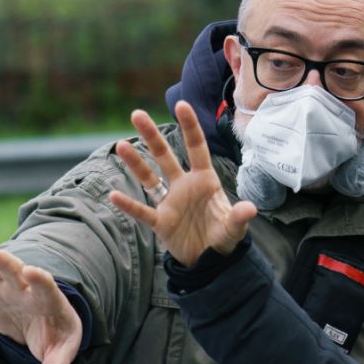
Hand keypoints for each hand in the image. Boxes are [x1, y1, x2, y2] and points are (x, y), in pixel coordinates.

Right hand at [0, 235, 81, 363]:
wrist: (46, 325)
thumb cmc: (57, 336)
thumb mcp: (61, 354)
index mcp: (50, 301)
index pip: (47, 288)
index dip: (41, 280)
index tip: (33, 272)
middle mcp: (27, 289)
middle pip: (17, 272)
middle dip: (6, 263)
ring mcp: (6, 288)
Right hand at [109, 102, 256, 266]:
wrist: (210, 259)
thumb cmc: (224, 236)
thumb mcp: (234, 227)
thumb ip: (238, 217)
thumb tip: (250, 208)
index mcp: (204, 180)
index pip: (196, 148)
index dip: (189, 127)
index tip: (181, 104)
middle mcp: (184, 185)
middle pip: (165, 156)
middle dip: (152, 136)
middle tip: (137, 114)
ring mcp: (170, 202)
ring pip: (149, 177)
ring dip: (136, 163)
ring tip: (121, 145)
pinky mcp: (161, 222)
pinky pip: (142, 211)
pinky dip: (129, 205)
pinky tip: (113, 195)